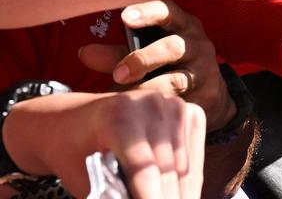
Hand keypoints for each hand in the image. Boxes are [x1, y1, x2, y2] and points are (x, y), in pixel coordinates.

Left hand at [4, 89, 204, 198]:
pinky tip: (178, 197)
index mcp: (119, 116)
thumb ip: (110, 196)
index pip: (144, 170)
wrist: (78, 119)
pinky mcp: (191, 114)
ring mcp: (175, 107)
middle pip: (169, 171)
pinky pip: (194, 161)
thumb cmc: (74, 152)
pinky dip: (187, 185)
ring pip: (185, 170)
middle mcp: (153, 105)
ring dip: (179, 196)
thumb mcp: (81, 179)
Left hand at [78, 0, 236, 130]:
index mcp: (182, 25)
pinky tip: (143, 117)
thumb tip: (84, 52)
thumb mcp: (146, 52)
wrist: (209, 93)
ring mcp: (205, 71)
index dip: (147, 13)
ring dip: (147, 90)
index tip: (125, 18)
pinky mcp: (207, 97)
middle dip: (143, 59)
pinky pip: (180, 104)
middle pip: (172, 47)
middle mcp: (197, 44)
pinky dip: (159, 110)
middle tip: (118, 74)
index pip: (167, 11)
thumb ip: (118, 53)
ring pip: (177, 79)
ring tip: (125, 101)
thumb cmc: (168, 66)